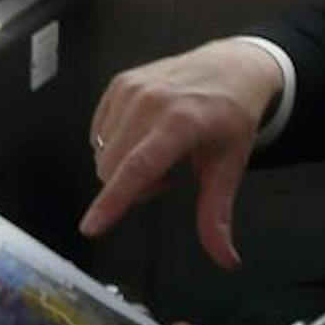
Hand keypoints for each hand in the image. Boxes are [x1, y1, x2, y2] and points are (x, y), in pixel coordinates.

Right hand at [80, 40, 283, 267]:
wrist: (232, 66)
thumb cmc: (232, 115)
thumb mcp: (231, 166)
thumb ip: (217, 215)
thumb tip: (225, 258)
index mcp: (181, 122)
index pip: (138, 167)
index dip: (113, 200)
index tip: (91, 226)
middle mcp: (151, 101)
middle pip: (113, 167)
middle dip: (132, 188)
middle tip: (168, 178)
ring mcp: (131, 89)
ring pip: (102, 153)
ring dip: (124, 168)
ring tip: (159, 155)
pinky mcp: (119, 84)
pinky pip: (98, 133)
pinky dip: (116, 147)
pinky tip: (144, 139)